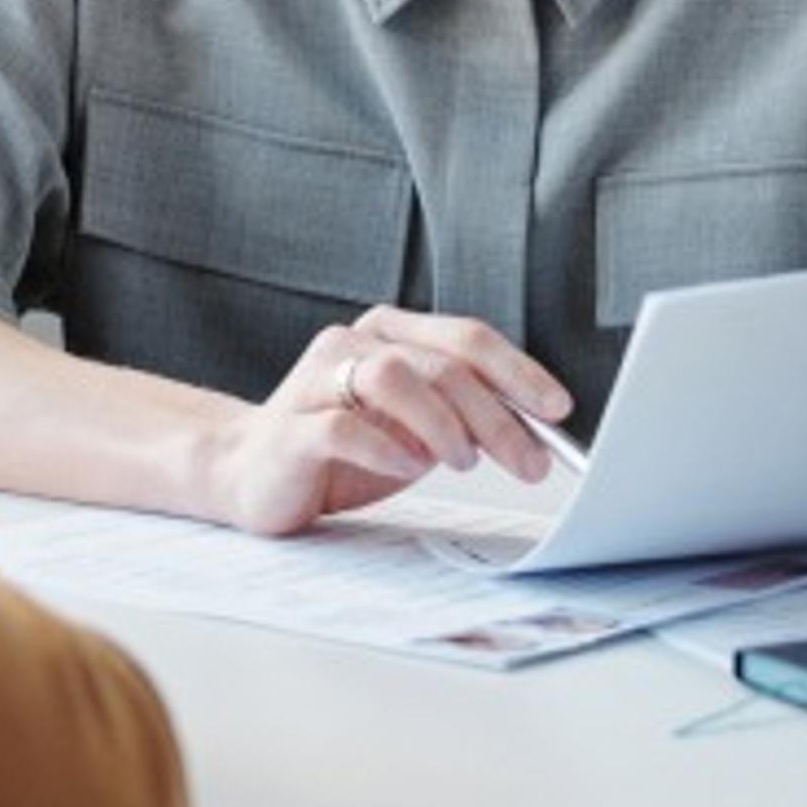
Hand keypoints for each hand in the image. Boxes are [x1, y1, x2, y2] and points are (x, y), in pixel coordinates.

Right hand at [201, 307, 577, 537]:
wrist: (247, 473)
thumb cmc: (340, 450)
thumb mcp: (414, 429)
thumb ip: (462, 417)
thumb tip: (537, 431)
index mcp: (389, 332)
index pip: (466, 338)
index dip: (518, 372)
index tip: (558, 411)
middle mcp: (352, 342)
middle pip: (440, 364)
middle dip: (496, 415)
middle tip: (529, 462)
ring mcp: (315, 381)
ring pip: (391, 376)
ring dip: (441, 422)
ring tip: (460, 462)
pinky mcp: (289, 428)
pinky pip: (341, 425)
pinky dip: (383, 447)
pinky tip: (406, 469)